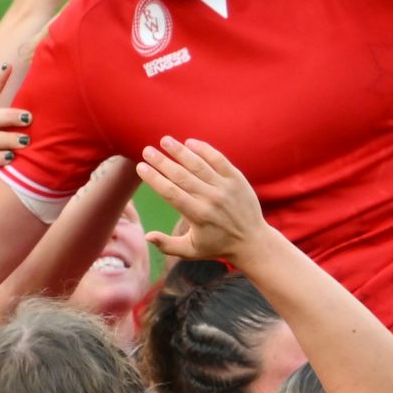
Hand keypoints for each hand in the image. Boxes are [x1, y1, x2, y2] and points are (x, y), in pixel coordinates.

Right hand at [138, 137, 268, 261]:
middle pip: (181, 175)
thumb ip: (167, 245)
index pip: (170, 193)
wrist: (252, 241)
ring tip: (165, 140)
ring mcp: (225, 187)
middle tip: (147, 150)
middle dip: (162, 161)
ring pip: (198, 164)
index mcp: (197, 215)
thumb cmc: (217, 246)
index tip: (141, 167)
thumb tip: (147, 236)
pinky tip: (190, 142)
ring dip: (180, 151)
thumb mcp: (191, 251)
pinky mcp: (237, 179)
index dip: (154, 178)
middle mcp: (210, 199)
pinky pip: (218, 160)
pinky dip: (204, 149)